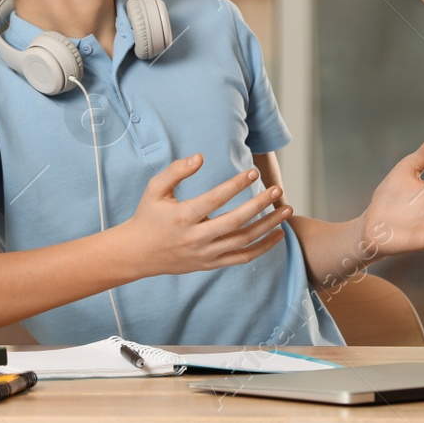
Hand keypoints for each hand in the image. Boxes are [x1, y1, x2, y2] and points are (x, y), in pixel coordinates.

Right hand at [121, 153, 289, 277]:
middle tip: (277, 190)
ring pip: (243, 242)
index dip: (236, 185)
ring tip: (286, 210)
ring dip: (268, 226)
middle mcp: (196, 238)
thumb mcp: (155, 189)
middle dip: (260, 205)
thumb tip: (200, 157)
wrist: (137, 254)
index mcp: (183, 217)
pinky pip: (242, 258)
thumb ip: (177, 170)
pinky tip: (277, 234)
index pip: (216, 199)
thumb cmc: (148, 216)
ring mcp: (205, 254)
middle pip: (236, 222)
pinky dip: (263, 248)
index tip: (253, 172)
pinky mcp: (210, 265)